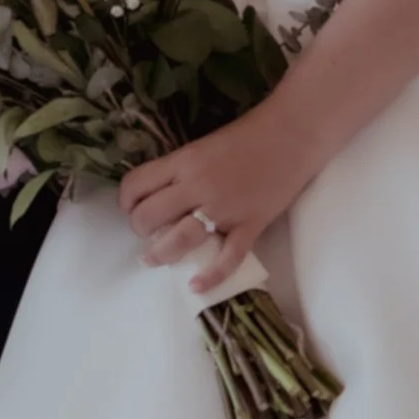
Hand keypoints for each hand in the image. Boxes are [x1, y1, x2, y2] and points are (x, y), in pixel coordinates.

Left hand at [118, 108, 324, 293]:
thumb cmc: (247, 135)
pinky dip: (211, 276)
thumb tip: (160, 197)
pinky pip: (227, 257)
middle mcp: (197, 186)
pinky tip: (195, 285)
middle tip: (147, 232)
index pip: (136, 185)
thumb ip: (181, 170)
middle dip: (140, 228)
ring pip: (180, 239)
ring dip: (161, 253)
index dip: (126, 201)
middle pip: (150, 216)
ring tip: (154, 258)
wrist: (292, 134)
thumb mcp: (202, 145)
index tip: (131, 207)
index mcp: (183, 161)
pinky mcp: (250, 225)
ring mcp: (224, 209)